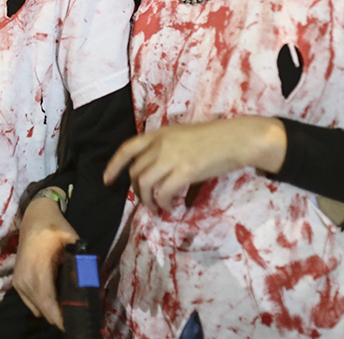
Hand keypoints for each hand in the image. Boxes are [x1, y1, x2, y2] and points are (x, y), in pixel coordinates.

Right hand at [13, 195, 77, 329]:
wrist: (34, 217)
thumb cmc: (54, 227)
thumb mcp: (72, 240)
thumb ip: (80, 260)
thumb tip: (90, 281)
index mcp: (38, 269)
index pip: (48, 303)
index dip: (60, 318)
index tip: (72, 325)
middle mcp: (25, 279)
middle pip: (43, 310)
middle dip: (59, 317)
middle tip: (76, 317)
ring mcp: (19, 282)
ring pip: (37, 308)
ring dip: (51, 311)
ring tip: (67, 309)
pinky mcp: (17, 283)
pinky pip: (30, 303)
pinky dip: (42, 305)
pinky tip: (55, 300)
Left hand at [103, 117, 286, 213]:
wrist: (236, 138)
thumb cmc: (213, 137)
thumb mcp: (182, 136)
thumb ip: (166, 148)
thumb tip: (155, 169)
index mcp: (159, 133)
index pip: (127, 148)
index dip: (114, 165)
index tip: (107, 180)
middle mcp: (161, 144)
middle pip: (135, 171)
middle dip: (137, 190)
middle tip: (147, 201)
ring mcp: (172, 157)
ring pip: (144, 184)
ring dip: (147, 201)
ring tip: (157, 209)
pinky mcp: (185, 171)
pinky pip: (163, 193)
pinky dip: (164, 204)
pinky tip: (172, 208)